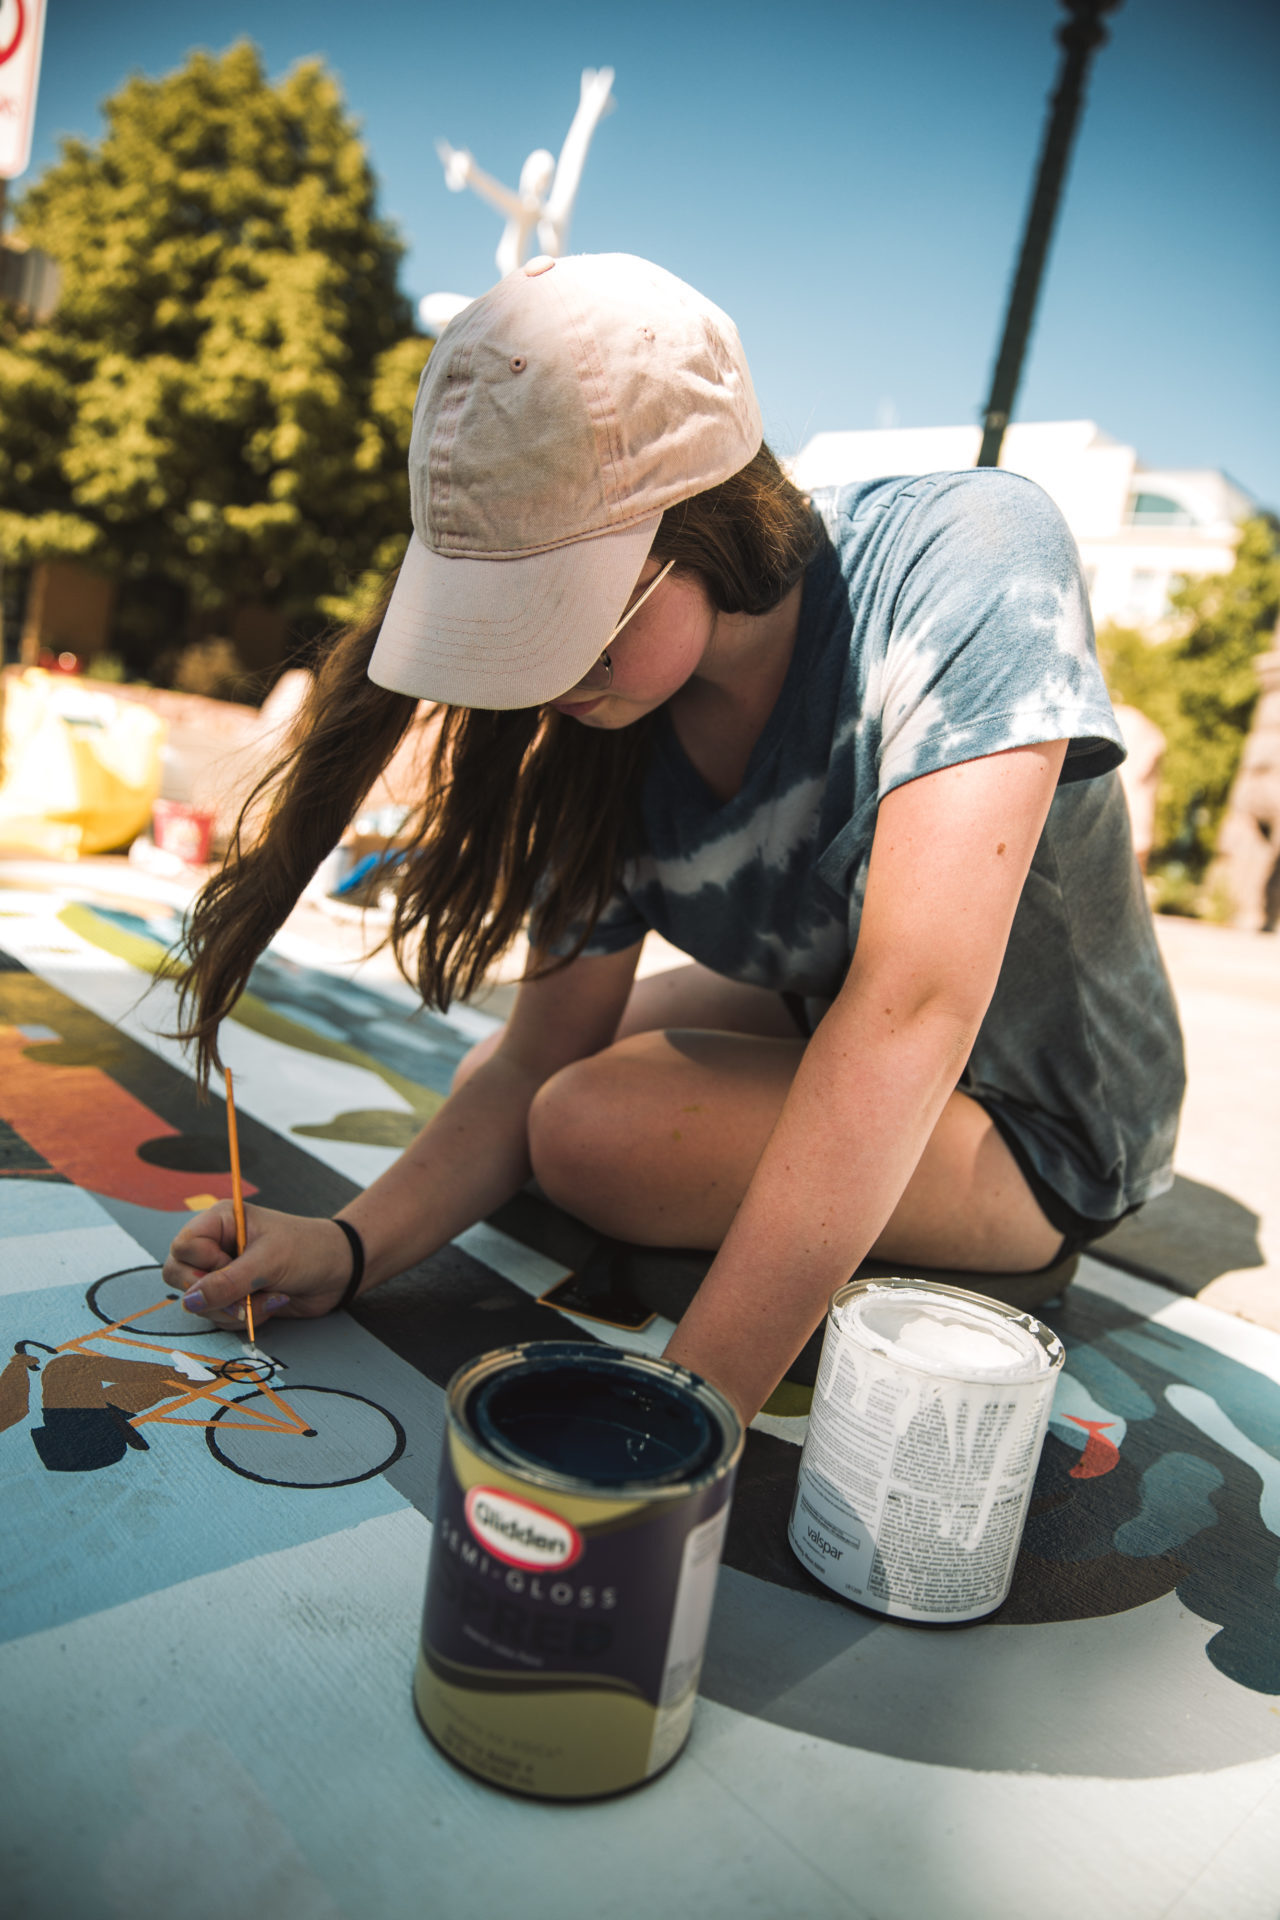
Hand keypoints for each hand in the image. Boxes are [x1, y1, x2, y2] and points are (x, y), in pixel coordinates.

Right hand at [162, 1203, 356, 1330]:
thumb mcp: (268, 1262)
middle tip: (246, 1293)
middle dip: (215, 1294)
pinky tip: (272, 1302)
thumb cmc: (308, 1250)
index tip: (233, 1265)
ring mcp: (223, 1272)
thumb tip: (190, 1302)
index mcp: (220, 1221)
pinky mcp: (233, 1296)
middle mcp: (215, 1246)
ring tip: (270, 1295)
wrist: (339, 1271)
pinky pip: (219, 1316)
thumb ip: (227, 1283)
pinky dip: (244, 1317)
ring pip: (199, 1303)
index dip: (204, 1264)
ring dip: (235, 1308)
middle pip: (180, 1276)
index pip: (183, 1247)